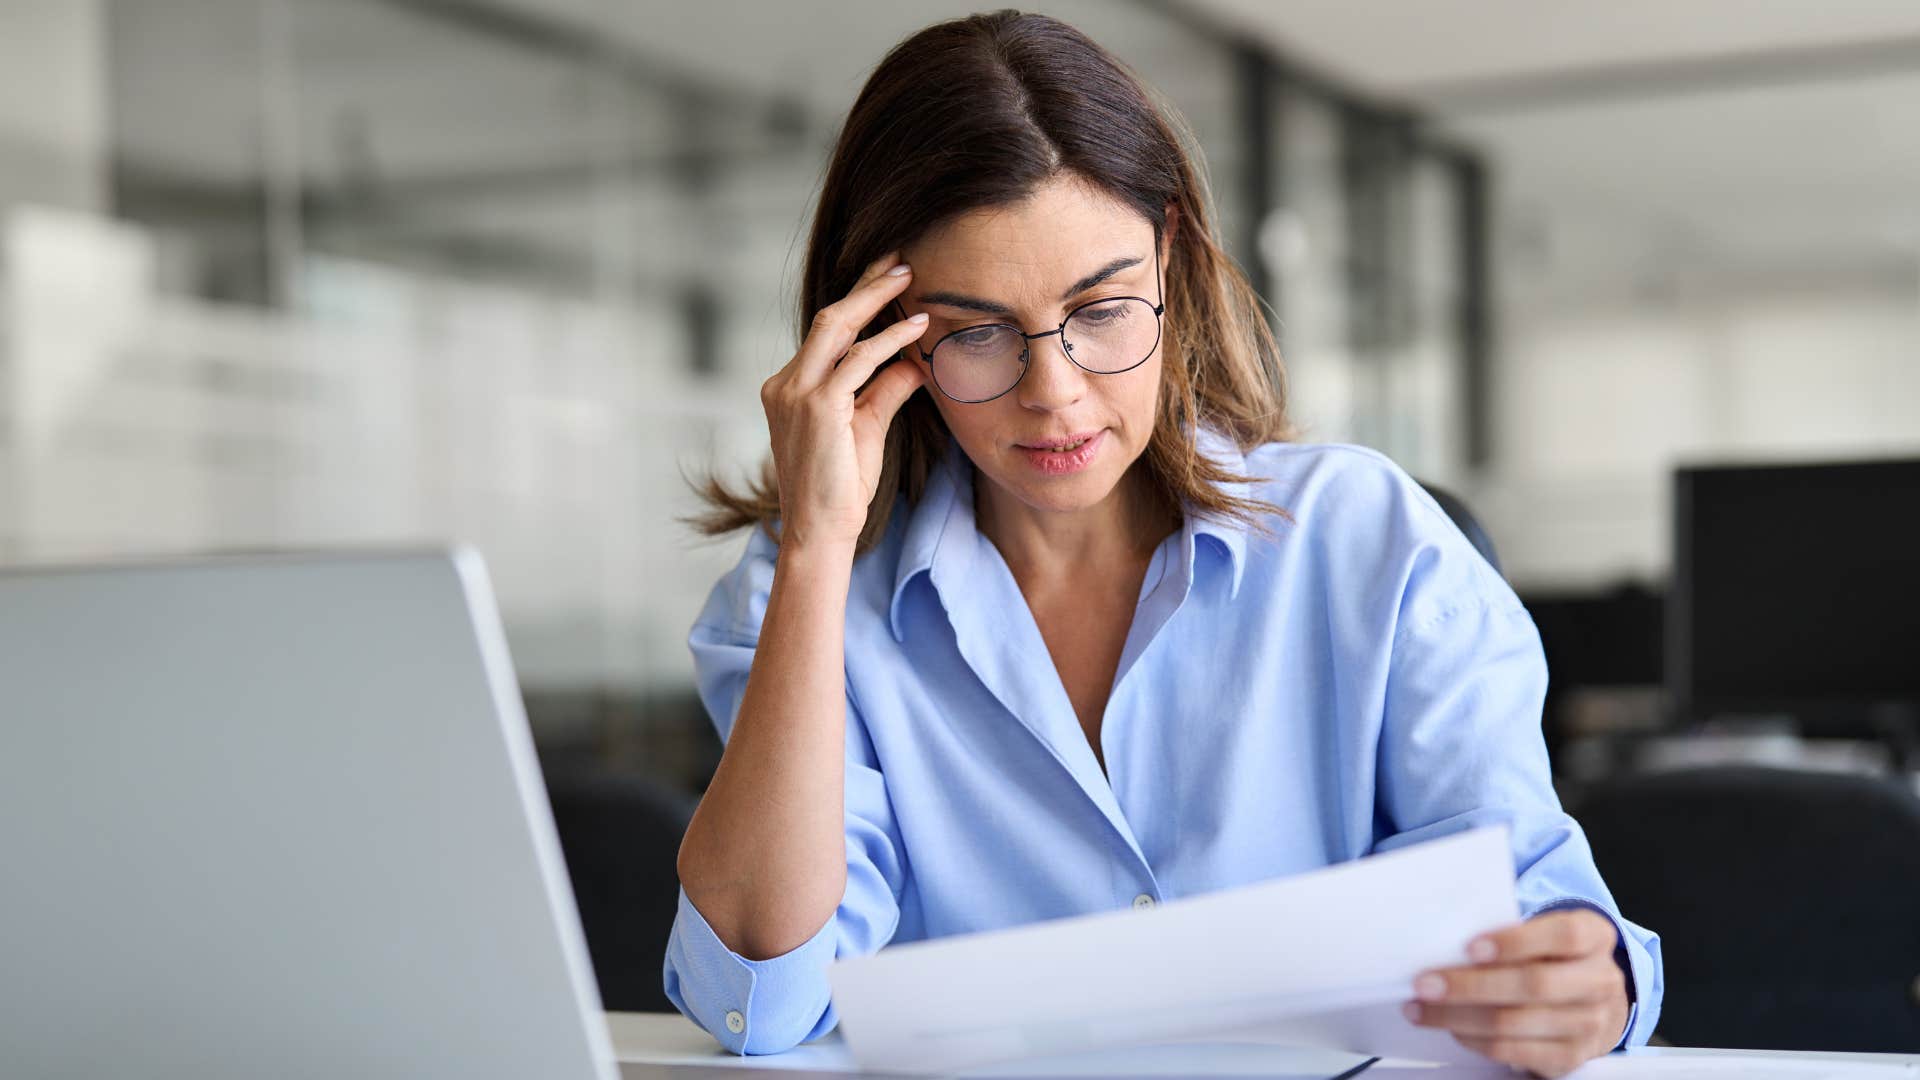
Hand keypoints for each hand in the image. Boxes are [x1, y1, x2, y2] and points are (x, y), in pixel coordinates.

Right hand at [760, 250, 928, 550]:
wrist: (820, 531)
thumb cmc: (841, 488)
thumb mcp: (866, 429)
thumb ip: (884, 391)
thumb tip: (914, 363)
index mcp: (788, 387)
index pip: (825, 333)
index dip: (858, 302)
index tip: (889, 278)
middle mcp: (784, 384)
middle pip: (827, 318)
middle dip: (865, 285)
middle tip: (900, 259)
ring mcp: (795, 393)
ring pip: (837, 328)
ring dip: (877, 300)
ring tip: (911, 278)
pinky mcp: (816, 406)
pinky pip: (857, 361)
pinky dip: (889, 341)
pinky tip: (916, 329)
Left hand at [1405, 909, 1629, 1078]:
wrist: (1591, 1002)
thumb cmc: (1552, 957)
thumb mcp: (1544, 932)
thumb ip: (1508, 932)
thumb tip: (1445, 940)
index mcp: (1595, 936)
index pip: (1563, 935)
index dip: (1516, 941)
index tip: (1469, 946)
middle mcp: (1599, 981)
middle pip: (1533, 984)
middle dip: (1470, 985)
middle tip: (1425, 983)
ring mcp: (1588, 1023)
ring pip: (1515, 1022)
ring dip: (1459, 1016)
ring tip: (1422, 1008)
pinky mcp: (1570, 1057)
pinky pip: (1513, 1050)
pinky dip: (1474, 1040)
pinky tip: (1450, 1028)